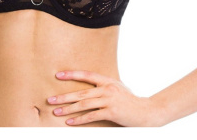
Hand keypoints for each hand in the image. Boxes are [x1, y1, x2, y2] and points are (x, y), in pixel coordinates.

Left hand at [47, 70, 164, 126]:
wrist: (146, 111)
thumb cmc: (131, 100)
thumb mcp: (118, 88)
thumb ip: (105, 87)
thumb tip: (91, 88)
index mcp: (107, 80)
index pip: (86, 75)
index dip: (71, 74)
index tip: (58, 75)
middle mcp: (106, 88)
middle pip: (81, 92)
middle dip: (64, 96)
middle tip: (50, 100)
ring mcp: (109, 100)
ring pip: (84, 104)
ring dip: (68, 109)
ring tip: (56, 112)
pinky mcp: (111, 112)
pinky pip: (91, 116)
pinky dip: (79, 120)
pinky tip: (70, 122)